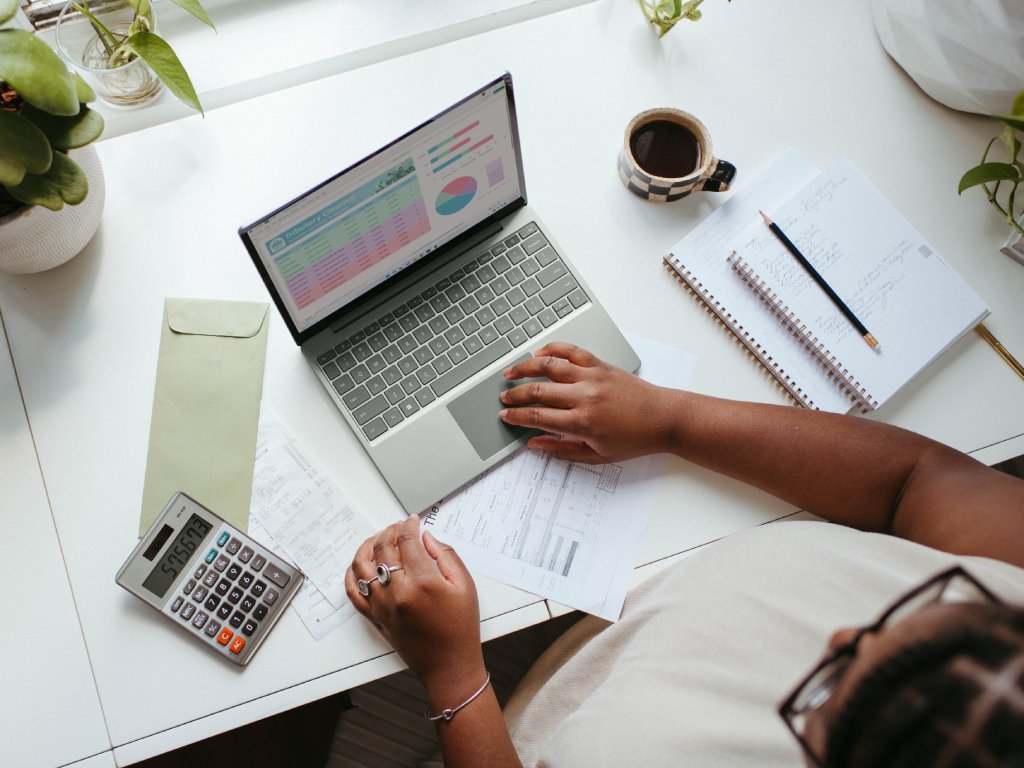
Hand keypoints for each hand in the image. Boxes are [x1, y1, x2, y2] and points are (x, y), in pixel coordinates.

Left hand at [345, 516, 484, 689]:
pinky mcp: (375, 617)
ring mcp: (382, 606)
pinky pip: (353, 592)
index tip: (413, 521)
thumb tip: (426, 537)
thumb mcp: (464, 586)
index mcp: (423, 583)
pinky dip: (352, 574)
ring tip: (378, 540)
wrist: (449, 665)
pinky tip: (360, 565)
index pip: (407, 541)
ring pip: (361, 566)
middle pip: (383, 549)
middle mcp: (398, 593)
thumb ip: (446, 556)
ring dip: (368, 546)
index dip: (409, 525)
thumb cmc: (460, 628)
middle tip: (398, 527)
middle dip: (390, 531)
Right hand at [498, 342, 675, 462]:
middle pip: (538, 391)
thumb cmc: (634, 439)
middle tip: (503, 398)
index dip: (517, 416)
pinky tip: (540, 353)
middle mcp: (584, 396)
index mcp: (582, 422)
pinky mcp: (601, 365)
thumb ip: (562, 450)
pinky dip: (553, 349)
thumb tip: (535, 444)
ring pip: (549, 366)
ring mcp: (592, 377)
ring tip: (511, 372)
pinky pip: (572, 351)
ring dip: (525, 367)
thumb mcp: (597, 456)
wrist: (663, 419)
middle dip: (515, 394)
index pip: (538, 417)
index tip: (505, 416)